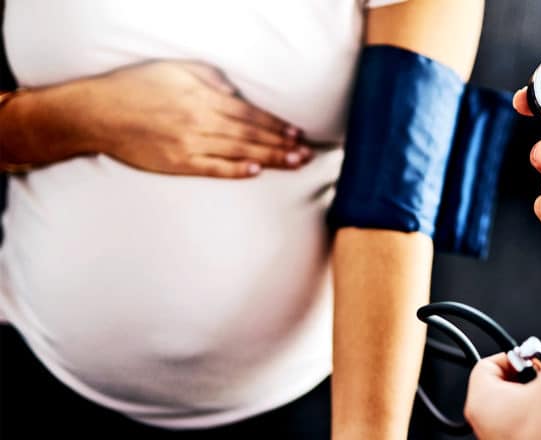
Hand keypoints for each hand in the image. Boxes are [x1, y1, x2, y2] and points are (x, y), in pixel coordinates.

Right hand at [5, 61, 311, 177]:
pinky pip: (212, 169)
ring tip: (293, 163)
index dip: (276, 123)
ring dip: (269, 158)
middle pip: (251, 135)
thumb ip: (208, 77)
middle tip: (307, 153)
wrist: (98, 114)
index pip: (249, 113)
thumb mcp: (173, 69)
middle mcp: (201, 122)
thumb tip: (234, 92)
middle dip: (282, 144)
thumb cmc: (135, 87)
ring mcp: (190, 145)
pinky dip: (236, 171)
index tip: (296, 130)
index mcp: (203, 98)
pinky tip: (256, 172)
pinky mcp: (178, 163)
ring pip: (238, 153)